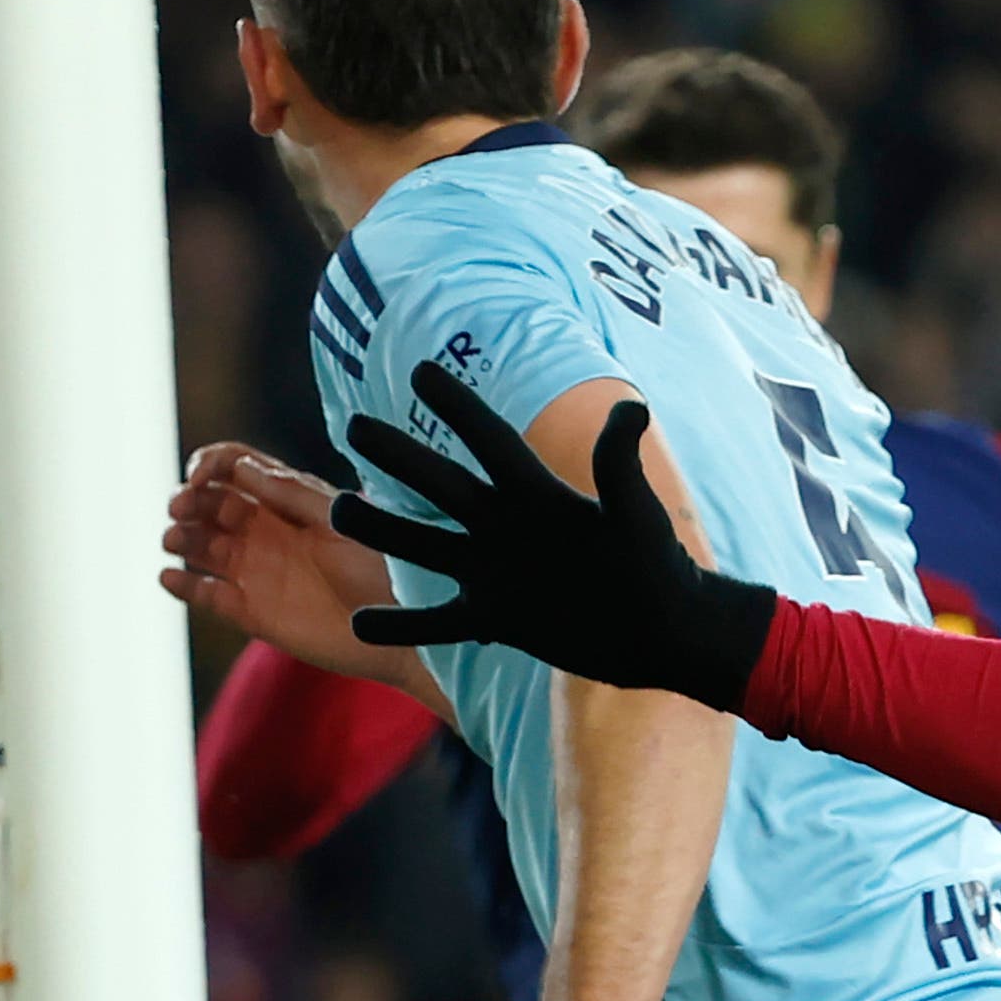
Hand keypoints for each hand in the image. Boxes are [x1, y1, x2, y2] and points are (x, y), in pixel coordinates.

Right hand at [160, 443, 395, 660]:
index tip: (200, 475)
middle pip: (208, 504)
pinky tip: (170, 577)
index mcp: (288, 501)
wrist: (406, 631)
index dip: (209, 465)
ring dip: (179, 537)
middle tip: (180, 507)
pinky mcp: (253, 612)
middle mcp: (267, 531)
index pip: (233, 468)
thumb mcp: (342, 520)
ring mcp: (257, 571)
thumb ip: (293, 493)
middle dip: (188, 500)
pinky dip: (183, 585)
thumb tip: (240, 467)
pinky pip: (207, 595)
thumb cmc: (386, 568)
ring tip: (174, 540)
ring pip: (200, 546)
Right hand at [338, 366, 776, 709]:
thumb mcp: (637, 514)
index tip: (423, 369)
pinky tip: (359, 623)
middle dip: (400, 457)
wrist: (663, 631)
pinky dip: (401, 625)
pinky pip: (436, 622)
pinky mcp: (494, 620)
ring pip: (423, 546)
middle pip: (442, 486)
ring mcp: (494, 573)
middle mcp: (506, 527)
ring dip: (381, 528)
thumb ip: (619, 466)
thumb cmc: (657, 564)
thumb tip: (630, 408)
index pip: (492, 442)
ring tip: (337, 509)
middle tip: (354, 426)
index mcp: (538, 495)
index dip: (461, 407)